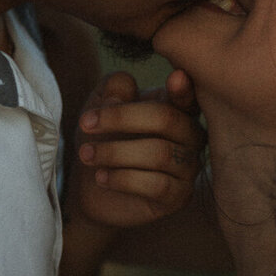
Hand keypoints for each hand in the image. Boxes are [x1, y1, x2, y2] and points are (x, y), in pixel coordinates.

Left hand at [68, 69, 204, 228]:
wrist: (94, 189)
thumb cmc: (104, 138)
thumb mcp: (100, 106)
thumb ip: (113, 89)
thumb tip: (121, 93)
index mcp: (177, 108)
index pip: (187, 95)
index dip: (184, 88)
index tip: (174, 78)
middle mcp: (191, 135)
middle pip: (166, 119)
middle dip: (121, 118)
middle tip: (85, 124)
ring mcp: (188, 167)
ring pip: (160, 154)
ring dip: (115, 152)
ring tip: (86, 155)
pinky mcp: (178, 196)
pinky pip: (157, 185)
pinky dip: (123, 179)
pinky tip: (101, 177)